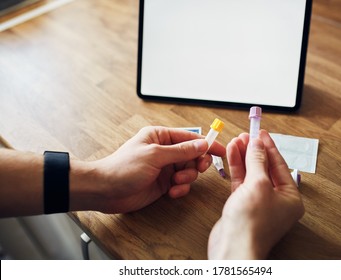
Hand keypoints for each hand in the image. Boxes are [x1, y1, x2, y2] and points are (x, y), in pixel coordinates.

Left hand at [72, 126, 224, 212]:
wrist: (106, 190)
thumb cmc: (123, 167)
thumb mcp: (155, 155)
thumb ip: (181, 151)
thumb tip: (202, 144)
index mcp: (160, 136)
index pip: (190, 137)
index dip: (207, 144)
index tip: (220, 151)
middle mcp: (164, 151)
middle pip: (192, 155)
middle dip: (195, 164)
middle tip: (196, 169)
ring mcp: (164, 168)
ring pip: (189, 171)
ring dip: (186, 179)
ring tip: (175, 182)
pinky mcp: (163, 183)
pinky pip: (181, 185)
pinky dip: (180, 189)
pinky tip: (170, 192)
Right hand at [208, 130, 303, 258]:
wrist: (233, 247)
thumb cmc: (252, 223)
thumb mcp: (258, 184)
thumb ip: (257, 161)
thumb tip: (257, 145)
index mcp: (290, 197)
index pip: (280, 165)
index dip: (269, 147)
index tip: (261, 132)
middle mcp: (276, 200)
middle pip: (265, 168)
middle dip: (255, 151)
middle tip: (247, 135)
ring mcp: (259, 203)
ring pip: (252, 174)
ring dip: (244, 157)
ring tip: (237, 141)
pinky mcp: (243, 205)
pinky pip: (242, 182)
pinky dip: (237, 168)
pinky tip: (232, 154)